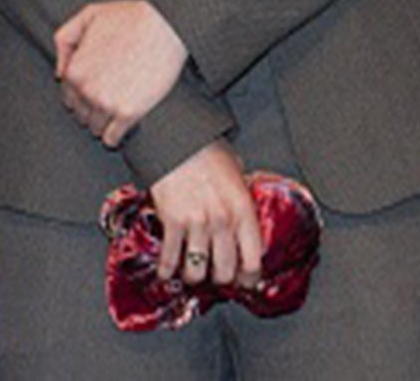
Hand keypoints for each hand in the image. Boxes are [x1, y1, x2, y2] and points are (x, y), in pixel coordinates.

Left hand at [53, 0, 187, 147]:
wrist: (164, 25)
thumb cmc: (130, 17)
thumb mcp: (89, 15)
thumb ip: (65, 39)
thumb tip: (59, 70)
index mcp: (74, 70)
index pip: (68, 97)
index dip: (82, 94)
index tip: (96, 89)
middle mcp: (86, 89)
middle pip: (81, 115)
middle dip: (92, 108)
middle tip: (110, 96)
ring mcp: (106, 103)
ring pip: (95, 128)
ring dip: (104, 122)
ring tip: (117, 108)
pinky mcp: (128, 113)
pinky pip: (112, 138)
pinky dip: (115, 135)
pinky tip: (122, 125)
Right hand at [150, 142, 262, 287]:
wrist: (177, 137)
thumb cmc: (207, 150)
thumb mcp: (236, 173)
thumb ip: (241, 200)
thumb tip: (243, 222)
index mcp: (243, 208)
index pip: (253, 258)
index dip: (249, 278)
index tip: (245, 283)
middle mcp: (223, 220)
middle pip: (226, 272)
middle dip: (221, 279)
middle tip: (216, 276)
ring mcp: (197, 223)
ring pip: (198, 273)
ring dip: (195, 276)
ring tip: (193, 272)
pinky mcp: (172, 222)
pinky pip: (170, 259)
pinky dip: (167, 271)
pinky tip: (167, 272)